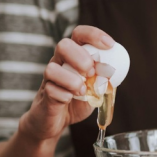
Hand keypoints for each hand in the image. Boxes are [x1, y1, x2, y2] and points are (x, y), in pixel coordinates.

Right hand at [18, 26, 114, 144]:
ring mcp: (49, 78)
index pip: (79, 34)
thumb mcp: (95, 88)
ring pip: (51, 68)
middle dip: (81, 57)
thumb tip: (112, 72)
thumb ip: (103, 79)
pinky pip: (50, 90)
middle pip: (63, 45)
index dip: (94, 35)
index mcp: (73, 56)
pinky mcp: (44, 95)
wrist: (55, 121)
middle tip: (91, 72)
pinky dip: (64, 95)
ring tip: (82, 91)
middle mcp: (59, 62)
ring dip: (72, 80)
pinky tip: (70, 100)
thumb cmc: (76, 100)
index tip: (110, 45)